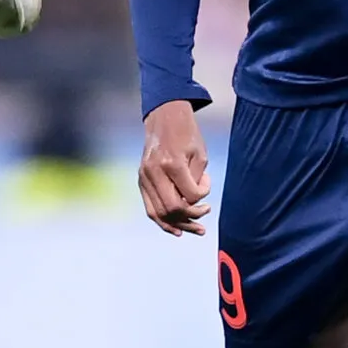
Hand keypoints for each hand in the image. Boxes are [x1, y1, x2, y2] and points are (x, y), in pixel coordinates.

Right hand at [139, 100, 211, 235]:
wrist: (164, 117)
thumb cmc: (186, 134)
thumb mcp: (199, 154)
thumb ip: (196, 181)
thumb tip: (192, 204)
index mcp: (172, 163)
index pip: (190, 195)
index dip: (203, 196)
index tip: (206, 183)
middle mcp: (154, 172)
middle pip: (172, 209)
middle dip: (191, 217)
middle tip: (205, 215)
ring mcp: (144, 177)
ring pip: (159, 213)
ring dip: (178, 224)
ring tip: (195, 229)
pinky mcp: (141, 179)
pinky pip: (150, 208)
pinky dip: (163, 221)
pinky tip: (176, 229)